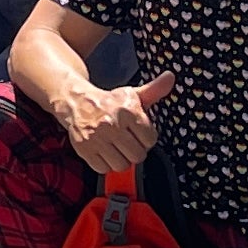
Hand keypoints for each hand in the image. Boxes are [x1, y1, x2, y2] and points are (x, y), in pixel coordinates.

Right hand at [56, 70, 172, 173]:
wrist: (76, 102)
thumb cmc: (108, 102)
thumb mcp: (132, 95)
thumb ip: (154, 90)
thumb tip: (170, 78)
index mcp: (127, 111)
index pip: (150, 140)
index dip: (146, 139)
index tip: (138, 133)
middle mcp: (111, 124)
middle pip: (137, 156)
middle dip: (135, 151)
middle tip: (127, 142)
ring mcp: (96, 138)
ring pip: (121, 165)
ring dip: (121, 160)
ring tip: (116, 148)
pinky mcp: (84, 148)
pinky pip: (103, 169)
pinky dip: (105, 164)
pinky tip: (104, 151)